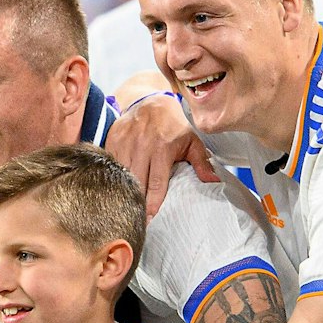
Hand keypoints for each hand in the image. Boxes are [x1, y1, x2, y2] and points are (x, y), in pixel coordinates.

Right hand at [103, 92, 218, 216]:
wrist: (149, 101)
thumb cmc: (173, 125)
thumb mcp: (192, 141)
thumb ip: (202, 162)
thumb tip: (214, 182)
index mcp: (163, 148)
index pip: (157, 183)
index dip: (153, 204)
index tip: (150, 221)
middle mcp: (142, 145)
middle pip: (136, 183)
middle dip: (136, 203)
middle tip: (136, 222)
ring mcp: (124, 142)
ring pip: (120, 176)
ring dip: (122, 193)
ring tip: (124, 210)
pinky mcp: (111, 140)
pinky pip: (109, 165)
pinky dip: (111, 179)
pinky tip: (115, 191)